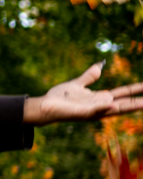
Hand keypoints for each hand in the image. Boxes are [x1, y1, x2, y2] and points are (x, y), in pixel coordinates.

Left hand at [22, 63, 142, 124]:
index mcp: (101, 98)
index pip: (124, 93)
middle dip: (139, 102)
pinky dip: (104, 107)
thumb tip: (100, 65)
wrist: (44, 105)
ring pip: (115, 109)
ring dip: (129, 107)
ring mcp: (93, 111)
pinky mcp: (83, 113)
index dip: (137, 89)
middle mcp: (101, 106)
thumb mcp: (77, 84)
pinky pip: (95, 110)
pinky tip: (112, 103)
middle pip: (125, 102)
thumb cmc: (59, 97)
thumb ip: (89, 76)